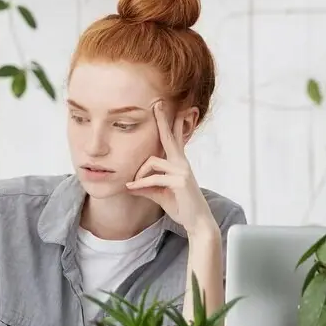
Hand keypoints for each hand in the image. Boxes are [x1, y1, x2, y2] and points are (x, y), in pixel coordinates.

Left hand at [124, 100, 218, 239]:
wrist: (196, 222)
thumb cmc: (180, 206)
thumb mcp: (159, 193)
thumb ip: (145, 186)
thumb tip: (128, 184)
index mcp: (178, 163)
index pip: (174, 139)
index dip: (173, 124)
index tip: (173, 108)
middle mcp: (182, 163)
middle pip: (169, 137)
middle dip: (163, 120)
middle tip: (157, 103)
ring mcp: (182, 170)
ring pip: (151, 162)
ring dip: (139, 174)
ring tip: (133, 186)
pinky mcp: (180, 181)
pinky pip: (153, 178)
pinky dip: (140, 184)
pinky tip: (131, 188)